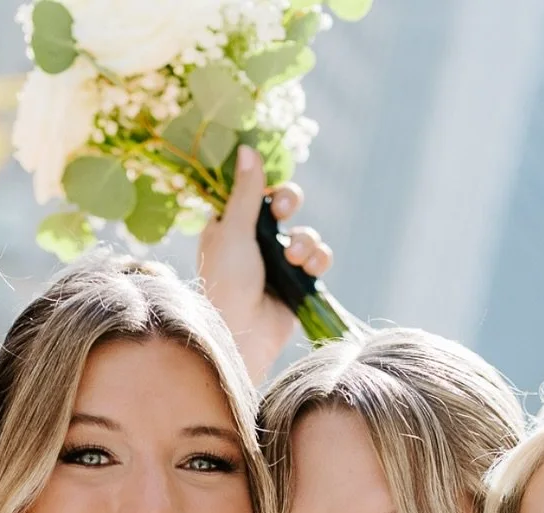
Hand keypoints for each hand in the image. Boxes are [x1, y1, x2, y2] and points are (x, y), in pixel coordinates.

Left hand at [198, 146, 333, 383]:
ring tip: (294, 257)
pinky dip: (318, 259)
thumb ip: (245, 191)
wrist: (240, 335)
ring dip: (304, 239)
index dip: (265, 184)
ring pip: (304, 232)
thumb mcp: (233, 230)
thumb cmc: (226, 281)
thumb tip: (248, 147)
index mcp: (230, 225)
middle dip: (288, 203)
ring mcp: (277, 264)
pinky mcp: (297, 285)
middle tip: (282, 211)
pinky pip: (317, 260)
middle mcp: (253, 242)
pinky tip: (309, 267)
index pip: (253, 191)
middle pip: (283, 205)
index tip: (266, 185)